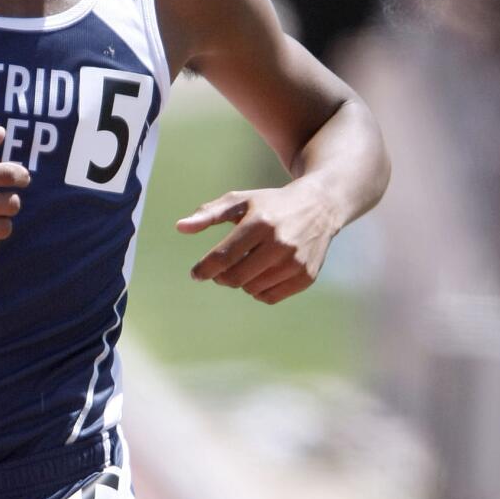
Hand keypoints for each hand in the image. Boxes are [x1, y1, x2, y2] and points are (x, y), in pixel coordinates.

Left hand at [176, 183, 337, 304]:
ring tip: (246, 265)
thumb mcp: (239, 201)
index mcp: (260, 223)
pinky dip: (258, 290)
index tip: (195, 274)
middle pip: (235, 277)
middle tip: (219, 271)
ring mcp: (296, 261)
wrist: (319, 206)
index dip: (204, 269)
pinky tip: (260, 274)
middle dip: (220, 277)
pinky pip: (269, 297)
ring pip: (251, 289)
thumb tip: (180, 227)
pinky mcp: (306, 276)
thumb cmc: (270, 204)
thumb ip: (208, 214)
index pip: (223, 257)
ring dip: (241, 282)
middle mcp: (280, 243)